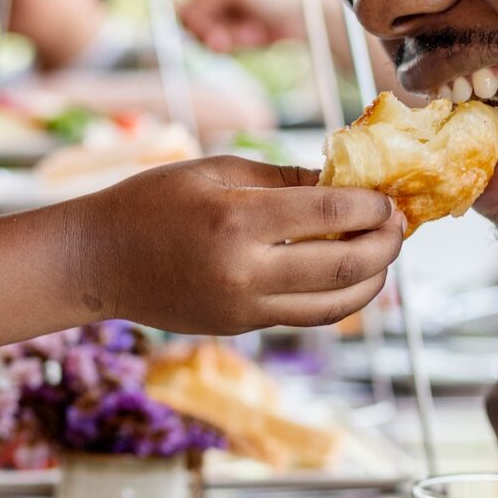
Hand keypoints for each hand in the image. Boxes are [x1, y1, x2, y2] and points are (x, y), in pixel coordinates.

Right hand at [71, 155, 400, 333]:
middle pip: (345, 265)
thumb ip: (283, 178)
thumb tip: (345, 182)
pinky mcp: (241, 327)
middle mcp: (244, 270)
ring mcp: (243, 307)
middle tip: (400, 226)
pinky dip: (339, 296)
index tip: (389, 197)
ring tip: (385, 256)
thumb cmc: (151, 202)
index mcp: (236, 220)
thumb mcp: (215, 170)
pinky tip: (350, 274)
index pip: (330, 213)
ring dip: (374, 280)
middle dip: (386, 245)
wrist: (98, 262)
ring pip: (335, 304)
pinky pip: (306, 315)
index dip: (372, 205)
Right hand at [177, 0, 303, 51]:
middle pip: (184, 12)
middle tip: (220, 38)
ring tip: (251, 32)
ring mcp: (222, 8)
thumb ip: (203, 1)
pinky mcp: (232, 28)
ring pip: (199, 33)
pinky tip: (258, 35)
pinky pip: (217, 44)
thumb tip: (182, 14)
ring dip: (224, 37)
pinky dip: (237, 43)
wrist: (315, 15)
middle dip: (203, 27)